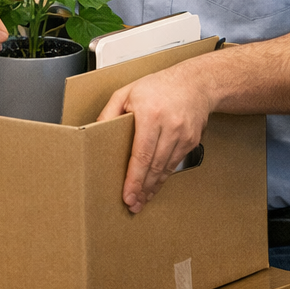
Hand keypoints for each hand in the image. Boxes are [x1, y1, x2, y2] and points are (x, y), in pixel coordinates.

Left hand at [97, 62, 213, 212]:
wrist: (195, 83)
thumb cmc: (157, 86)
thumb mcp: (126, 92)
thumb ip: (109, 112)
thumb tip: (94, 131)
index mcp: (151, 114)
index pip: (141, 154)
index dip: (134, 178)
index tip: (128, 194)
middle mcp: (170, 126)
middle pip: (154, 165)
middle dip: (142, 188)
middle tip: (133, 205)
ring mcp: (183, 136)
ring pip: (166, 168)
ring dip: (153, 186)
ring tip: (142, 200)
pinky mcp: (192, 142)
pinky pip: (175, 164)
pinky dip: (164, 176)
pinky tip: (155, 184)